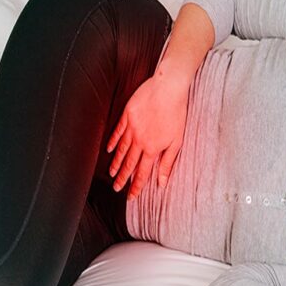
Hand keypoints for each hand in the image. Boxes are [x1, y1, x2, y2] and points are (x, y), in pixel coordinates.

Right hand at [106, 74, 188, 199]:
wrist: (167, 89)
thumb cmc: (176, 114)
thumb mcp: (176, 141)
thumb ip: (167, 163)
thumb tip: (161, 182)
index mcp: (152, 149)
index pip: (141, 173)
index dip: (135, 186)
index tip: (130, 197)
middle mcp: (139, 141)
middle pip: (128, 164)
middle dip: (122, 178)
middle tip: (116, 188)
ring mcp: (131, 128)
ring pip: (121, 149)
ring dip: (116, 163)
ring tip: (111, 173)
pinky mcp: (127, 116)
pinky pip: (117, 132)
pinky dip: (112, 141)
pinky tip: (109, 149)